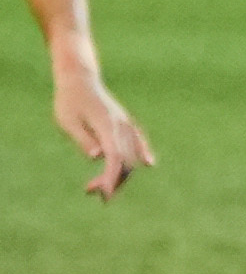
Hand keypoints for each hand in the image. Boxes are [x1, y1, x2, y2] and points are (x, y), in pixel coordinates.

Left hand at [50, 66, 153, 199]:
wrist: (80, 79)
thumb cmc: (69, 100)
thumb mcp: (67, 121)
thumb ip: (83, 139)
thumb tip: (98, 157)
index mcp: (107, 126)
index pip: (115, 157)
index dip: (111, 177)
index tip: (104, 193)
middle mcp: (121, 127)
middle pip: (125, 161)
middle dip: (113, 180)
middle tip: (91, 191)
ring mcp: (126, 125)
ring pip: (132, 155)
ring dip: (121, 173)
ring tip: (101, 185)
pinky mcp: (126, 124)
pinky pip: (138, 143)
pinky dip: (142, 155)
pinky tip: (149, 164)